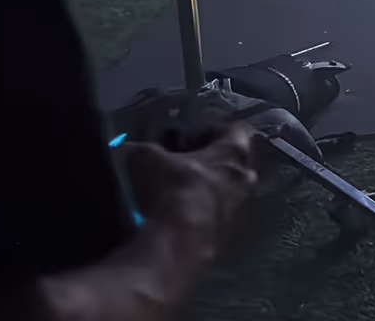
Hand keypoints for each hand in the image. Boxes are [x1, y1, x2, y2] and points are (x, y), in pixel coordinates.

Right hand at [122, 123, 257, 251]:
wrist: (180, 243)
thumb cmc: (170, 189)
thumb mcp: (144, 159)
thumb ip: (141, 149)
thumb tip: (128, 148)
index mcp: (234, 151)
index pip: (235, 130)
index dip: (212, 132)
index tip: (191, 139)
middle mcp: (246, 178)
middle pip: (235, 164)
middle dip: (212, 164)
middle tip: (185, 167)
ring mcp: (243, 209)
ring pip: (230, 194)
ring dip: (210, 193)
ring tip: (181, 197)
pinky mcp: (233, 236)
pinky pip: (221, 220)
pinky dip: (205, 218)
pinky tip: (182, 221)